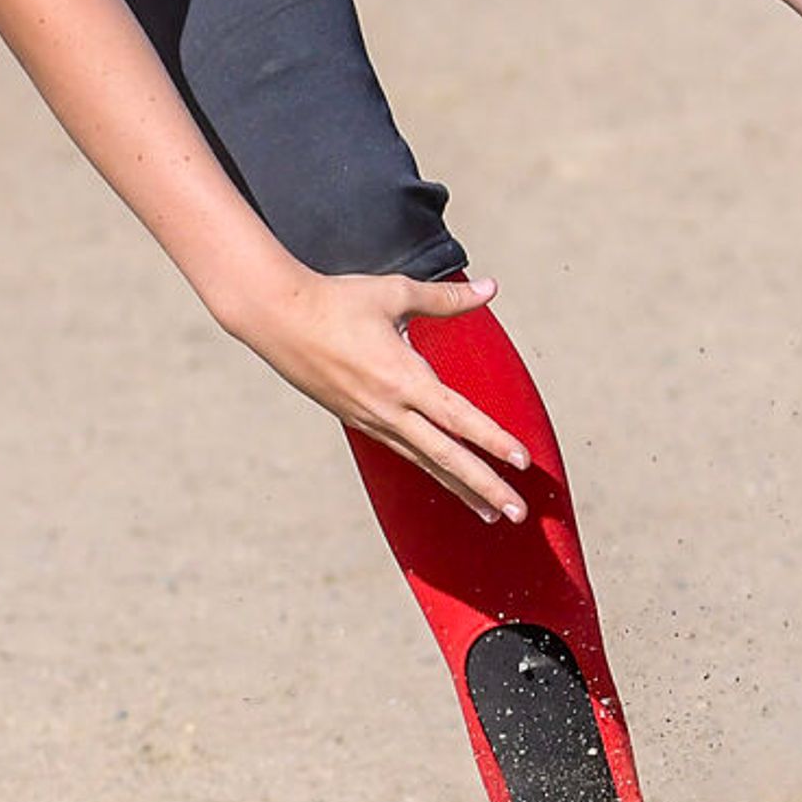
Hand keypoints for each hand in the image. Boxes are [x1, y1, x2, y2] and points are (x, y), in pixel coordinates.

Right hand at [224, 269, 531, 521]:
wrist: (276, 318)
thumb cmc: (338, 300)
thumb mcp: (395, 293)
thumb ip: (446, 300)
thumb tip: (492, 287)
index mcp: (403, 378)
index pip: (459, 417)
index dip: (494, 440)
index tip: (524, 462)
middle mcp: (389, 408)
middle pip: (446, 456)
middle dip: (485, 486)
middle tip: (518, 513)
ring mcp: (371, 419)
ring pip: (425, 462)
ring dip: (460, 488)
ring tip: (490, 512)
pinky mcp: (357, 420)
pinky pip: (403, 452)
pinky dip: (430, 470)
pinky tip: (446, 479)